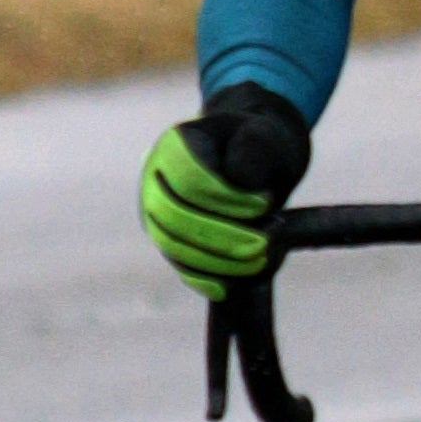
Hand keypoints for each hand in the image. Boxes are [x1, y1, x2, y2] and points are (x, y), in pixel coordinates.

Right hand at [138, 85, 309, 294]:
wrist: (254, 161)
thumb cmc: (260, 146)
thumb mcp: (265, 135)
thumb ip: (255, 148)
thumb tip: (240, 180)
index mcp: (174, 146)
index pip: (188, 179)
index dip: (226, 197)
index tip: (267, 203)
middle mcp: (154, 180)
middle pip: (173, 216)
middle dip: (221, 236)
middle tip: (264, 245)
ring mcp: (155, 213)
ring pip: (172, 245)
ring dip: (216, 260)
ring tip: (260, 260)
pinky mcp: (169, 240)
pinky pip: (179, 266)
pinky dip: (204, 279)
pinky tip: (231, 286)